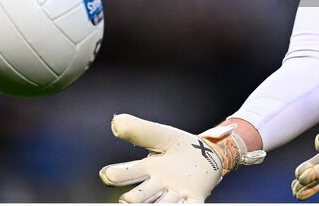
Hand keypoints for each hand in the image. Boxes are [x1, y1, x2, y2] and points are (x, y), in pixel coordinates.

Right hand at [99, 115, 264, 202]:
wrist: (209, 154)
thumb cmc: (180, 147)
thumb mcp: (161, 135)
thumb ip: (139, 130)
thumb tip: (115, 121)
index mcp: (147, 169)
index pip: (123, 176)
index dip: (114, 175)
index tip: (109, 174)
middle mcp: (158, 186)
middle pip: (138, 197)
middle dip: (133, 199)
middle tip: (129, 199)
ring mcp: (175, 195)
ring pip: (161, 205)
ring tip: (158, 202)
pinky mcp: (194, 198)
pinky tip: (182, 204)